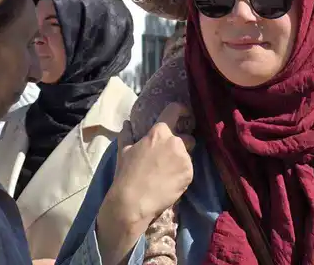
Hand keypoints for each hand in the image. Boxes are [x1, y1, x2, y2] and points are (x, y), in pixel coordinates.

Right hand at [104, 103, 194, 227]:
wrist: (133, 202)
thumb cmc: (126, 174)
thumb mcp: (124, 151)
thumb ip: (127, 135)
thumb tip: (127, 124)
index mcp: (159, 132)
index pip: (175, 110)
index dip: (182, 110)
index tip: (185, 114)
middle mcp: (175, 141)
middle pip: (186, 137)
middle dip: (181, 144)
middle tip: (168, 157)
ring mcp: (184, 158)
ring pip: (188, 155)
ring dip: (181, 160)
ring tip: (167, 173)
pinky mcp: (190, 173)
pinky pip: (189, 169)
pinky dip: (182, 174)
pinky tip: (170, 183)